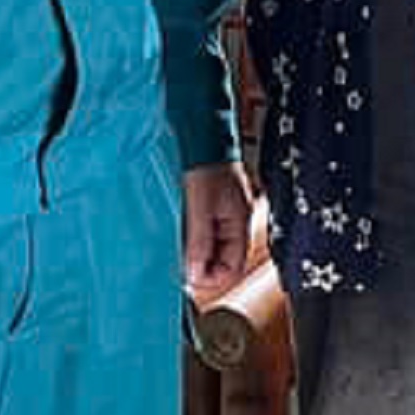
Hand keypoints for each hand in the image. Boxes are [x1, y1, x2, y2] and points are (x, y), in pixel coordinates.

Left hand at [182, 161, 254, 295]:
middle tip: (178, 265)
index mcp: (239, 223)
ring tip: (176, 248)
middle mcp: (233, 221)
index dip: (212, 278)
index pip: (233, 269)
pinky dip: (190, 239)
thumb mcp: (199, 207)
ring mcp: (222, 214)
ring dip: (193, 253)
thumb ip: (199, 241)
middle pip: (221, 261)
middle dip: (200, 266)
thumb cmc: (202, 164)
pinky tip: (177, 234)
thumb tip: (195, 275)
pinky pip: (202, 235)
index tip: (189, 278)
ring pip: (210, 249)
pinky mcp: (209, 207)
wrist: (198, 136)